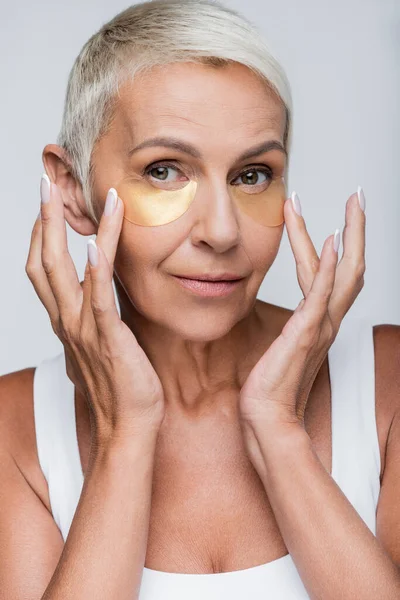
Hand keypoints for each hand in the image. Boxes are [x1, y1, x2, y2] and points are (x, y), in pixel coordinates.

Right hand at [26, 178, 164, 444]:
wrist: (128, 425)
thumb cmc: (120, 385)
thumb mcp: (102, 343)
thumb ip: (96, 317)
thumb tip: (100, 298)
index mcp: (66, 320)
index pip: (43, 269)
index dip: (40, 234)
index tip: (48, 203)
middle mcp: (67, 320)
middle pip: (42, 261)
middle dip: (42, 219)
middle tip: (46, 181)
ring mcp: (83, 329)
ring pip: (65, 271)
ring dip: (68, 230)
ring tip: (78, 194)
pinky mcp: (107, 339)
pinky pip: (98, 299)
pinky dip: (96, 269)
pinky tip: (98, 242)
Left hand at [239, 189, 365, 438]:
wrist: (267, 416)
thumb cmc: (270, 385)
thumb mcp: (281, 347)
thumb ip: (290, 327)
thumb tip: (287, 316)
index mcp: (320, 321)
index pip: (335, 273)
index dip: (338, 242)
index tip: (335, 215)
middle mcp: (327, 321)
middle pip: (351, 267)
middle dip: (355, 228)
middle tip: (355, 195)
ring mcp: (320, 326)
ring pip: (342, 272)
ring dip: (346, 234)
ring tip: (348, 204)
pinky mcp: (305, 333)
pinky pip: (320, 294)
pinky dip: (328, 266)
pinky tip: (332, 239)